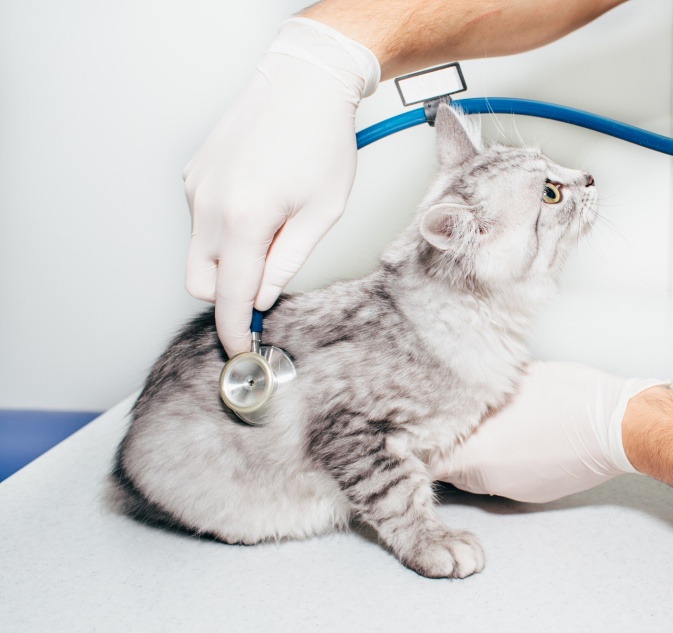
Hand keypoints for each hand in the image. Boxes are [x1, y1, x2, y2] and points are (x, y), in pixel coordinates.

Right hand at [182, 18, 379, 355]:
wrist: (302, 84)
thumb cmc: (322, 142)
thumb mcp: (322, 213)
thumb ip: (289, 261)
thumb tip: (265, 296)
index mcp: (244, 221)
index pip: (229, 297)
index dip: (234, 331)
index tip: (242, 351)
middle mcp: (209, 205)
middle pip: (200, 282)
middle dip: (227, 296)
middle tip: (266, 284)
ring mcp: (196, 188)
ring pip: (199, 251)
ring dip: (228, 258)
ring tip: (272, 227)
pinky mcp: (193, 174)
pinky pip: (200, 220)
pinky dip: (223, 229)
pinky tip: (257, 203)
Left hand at [429, 361, 668, 502]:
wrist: (619, 427)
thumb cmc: (571, 396)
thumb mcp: (513, 381)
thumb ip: (479, 392)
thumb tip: (460, 387)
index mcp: (476, 450)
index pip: (425, 458)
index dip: (419, 441)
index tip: (412, 427)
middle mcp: (487, 478)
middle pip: (448, 466)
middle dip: (447, 445)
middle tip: (451, 419)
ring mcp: (510, 489)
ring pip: (474, 473)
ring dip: (474, 454)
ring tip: (491, 427)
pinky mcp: (531, 494)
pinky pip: (502, 479)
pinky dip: (502, 462)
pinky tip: (519, 439)